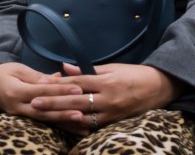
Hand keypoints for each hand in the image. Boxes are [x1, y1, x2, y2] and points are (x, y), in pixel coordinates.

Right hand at [0, 63, 83, 127]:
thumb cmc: (4, 73)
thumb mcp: (18, 69)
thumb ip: (37, 76)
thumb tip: (56, 78)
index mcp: (15, 91)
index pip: (41, 91)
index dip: (60, 90)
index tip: (78, 89)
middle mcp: (17, 106)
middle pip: (44, 111)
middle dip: (64, 113)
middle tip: (82, 113)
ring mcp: (19, 116)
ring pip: (45, 121)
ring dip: (64, 124)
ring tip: (81, 126)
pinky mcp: (23, 120)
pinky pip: (43, 123)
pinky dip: (58, 126)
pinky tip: (73, 129)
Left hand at [30, 63, 181, 134]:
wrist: (160, 87)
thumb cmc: (135, 74)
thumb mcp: (112, 67)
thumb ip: (87, 69)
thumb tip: (64, 67)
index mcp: (106, 81)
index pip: (77, 83)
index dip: (57, 84)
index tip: (40, 84)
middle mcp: (107, 98)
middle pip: (75, 101)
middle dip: (53, 103)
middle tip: (34, 103)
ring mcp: (111, 113)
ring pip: (82, 118)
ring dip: (62, 117)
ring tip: (45, 117)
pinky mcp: (115, 123)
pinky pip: (93, 127)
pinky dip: (79, 127)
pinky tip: (65, 127)